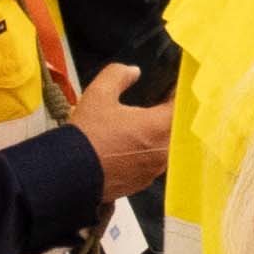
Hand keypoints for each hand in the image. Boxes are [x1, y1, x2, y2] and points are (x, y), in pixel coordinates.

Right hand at [59, 63, 172, 203]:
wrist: (70, 172)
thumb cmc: (86, 136)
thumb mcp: (99, 94)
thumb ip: (118, 75)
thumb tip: (132, 71)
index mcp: (158, 127)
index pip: (182, 107)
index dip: (178, 95)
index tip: (171, 89)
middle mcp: (162, 151)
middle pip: (176, 129)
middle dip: (167, 117)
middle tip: (155, 106)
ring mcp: (154, 169)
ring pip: (165, 147)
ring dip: (156, 136)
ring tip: (137, 127)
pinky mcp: (143, 182)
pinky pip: (152, 163)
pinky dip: (145, 153)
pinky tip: (127, 146)